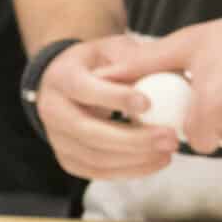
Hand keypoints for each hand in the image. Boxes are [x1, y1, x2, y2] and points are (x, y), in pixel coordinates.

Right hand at [34, 35, 180, 180]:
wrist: (66, 84)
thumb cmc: (97, 64)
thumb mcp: (112, 49)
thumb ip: (135, 60)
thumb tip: (169, 78)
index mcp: (61, 77)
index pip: (84, 89)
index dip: (114, 98)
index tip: (148, 103)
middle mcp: (52, 110)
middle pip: (88, 131)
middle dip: (133, 139)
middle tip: (169, 137)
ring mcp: (57, 138)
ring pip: (94, 157)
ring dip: (136, 159)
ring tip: (169, 151)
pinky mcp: (67, 159)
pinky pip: (98, 172)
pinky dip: (130, 171)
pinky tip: (156, 161)